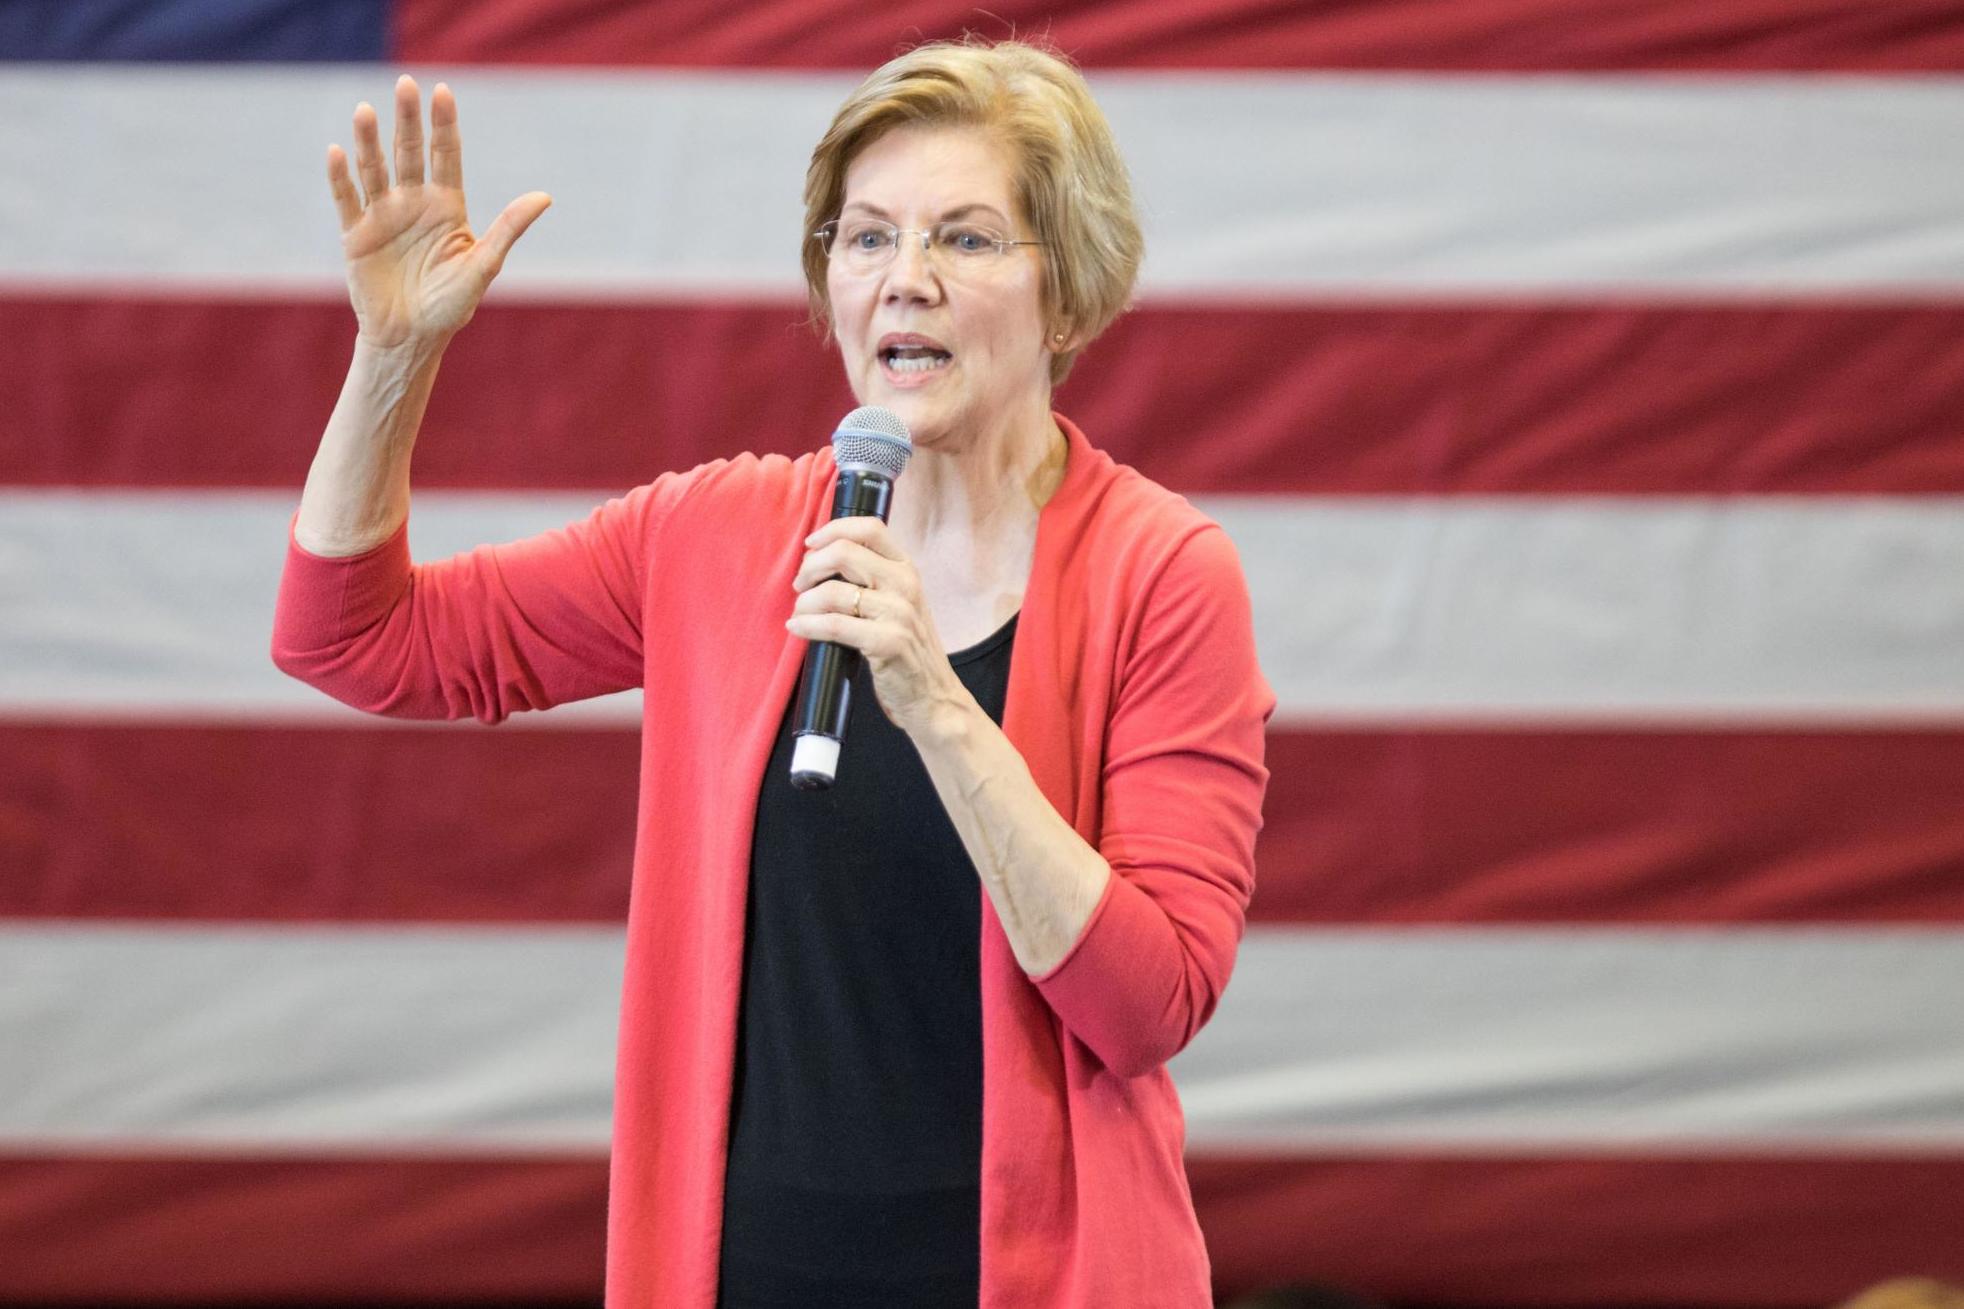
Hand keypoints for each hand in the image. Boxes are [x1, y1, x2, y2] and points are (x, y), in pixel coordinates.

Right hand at [326, 75, 550, 349]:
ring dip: (369, 141)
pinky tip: (338, 152)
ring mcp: (382, 216)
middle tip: (406, 85)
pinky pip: (347, 199)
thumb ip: (508, 229)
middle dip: (408, 120)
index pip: (445, 155)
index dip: (443, 125)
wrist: (410, 338)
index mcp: (446, 207)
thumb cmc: (451, 306)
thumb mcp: (483, 266)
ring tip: (365, 111)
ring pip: (375, 169)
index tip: (443, 92)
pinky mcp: (355, 234)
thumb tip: (544, 196)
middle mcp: (413, 204)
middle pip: (409, 153)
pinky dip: (341, 177)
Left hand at [787, 518, 971, 738]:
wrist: (933, 695)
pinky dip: (807, 624)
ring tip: (799, 613)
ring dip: (804, 602)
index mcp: (907, 569)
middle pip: (844, 552)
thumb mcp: (899, 604)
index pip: (869, 527)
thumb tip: (821, 563)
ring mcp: (898, 613)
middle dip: (810, 567)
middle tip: (799, 586)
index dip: (832, 530)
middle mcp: (905, 584)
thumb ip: (873, 579)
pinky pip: (833, 625)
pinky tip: (796, 627)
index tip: (810, 546)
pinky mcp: (888, 642)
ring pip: (833, 591)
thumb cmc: (908, 650)